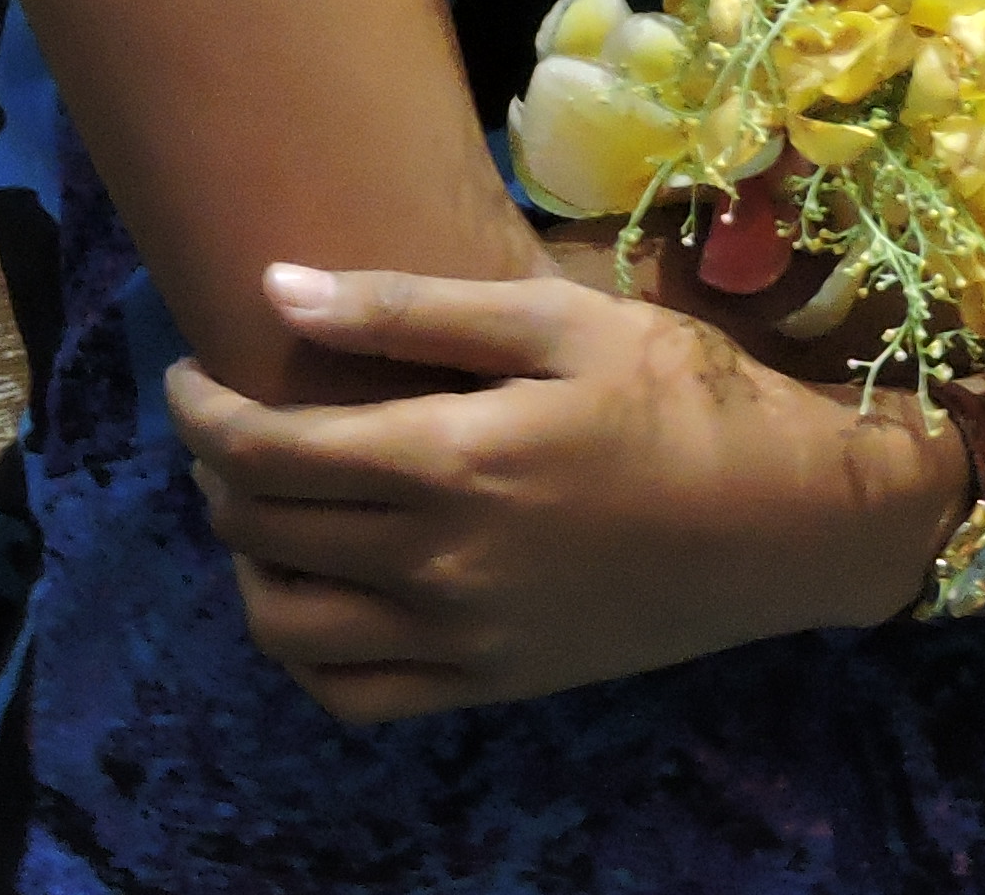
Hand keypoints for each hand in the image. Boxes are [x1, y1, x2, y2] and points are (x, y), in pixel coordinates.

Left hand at [164, 258, 969, 721]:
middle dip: (214, 469)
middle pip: (261, 529)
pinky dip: (306, 650)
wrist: (792, 518)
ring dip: (247, 561)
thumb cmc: (684, 395)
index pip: (263, 452)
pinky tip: (322, 593)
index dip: (199, 410)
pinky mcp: (489, 683)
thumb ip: (414, 308)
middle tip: (231, 420)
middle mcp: (438, 565)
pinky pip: (351, 694)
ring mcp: (461, 639)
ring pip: (285, 626)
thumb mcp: (561, 320)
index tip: (192, 372)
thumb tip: (275, 289)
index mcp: (452, 462)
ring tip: (267, 507)